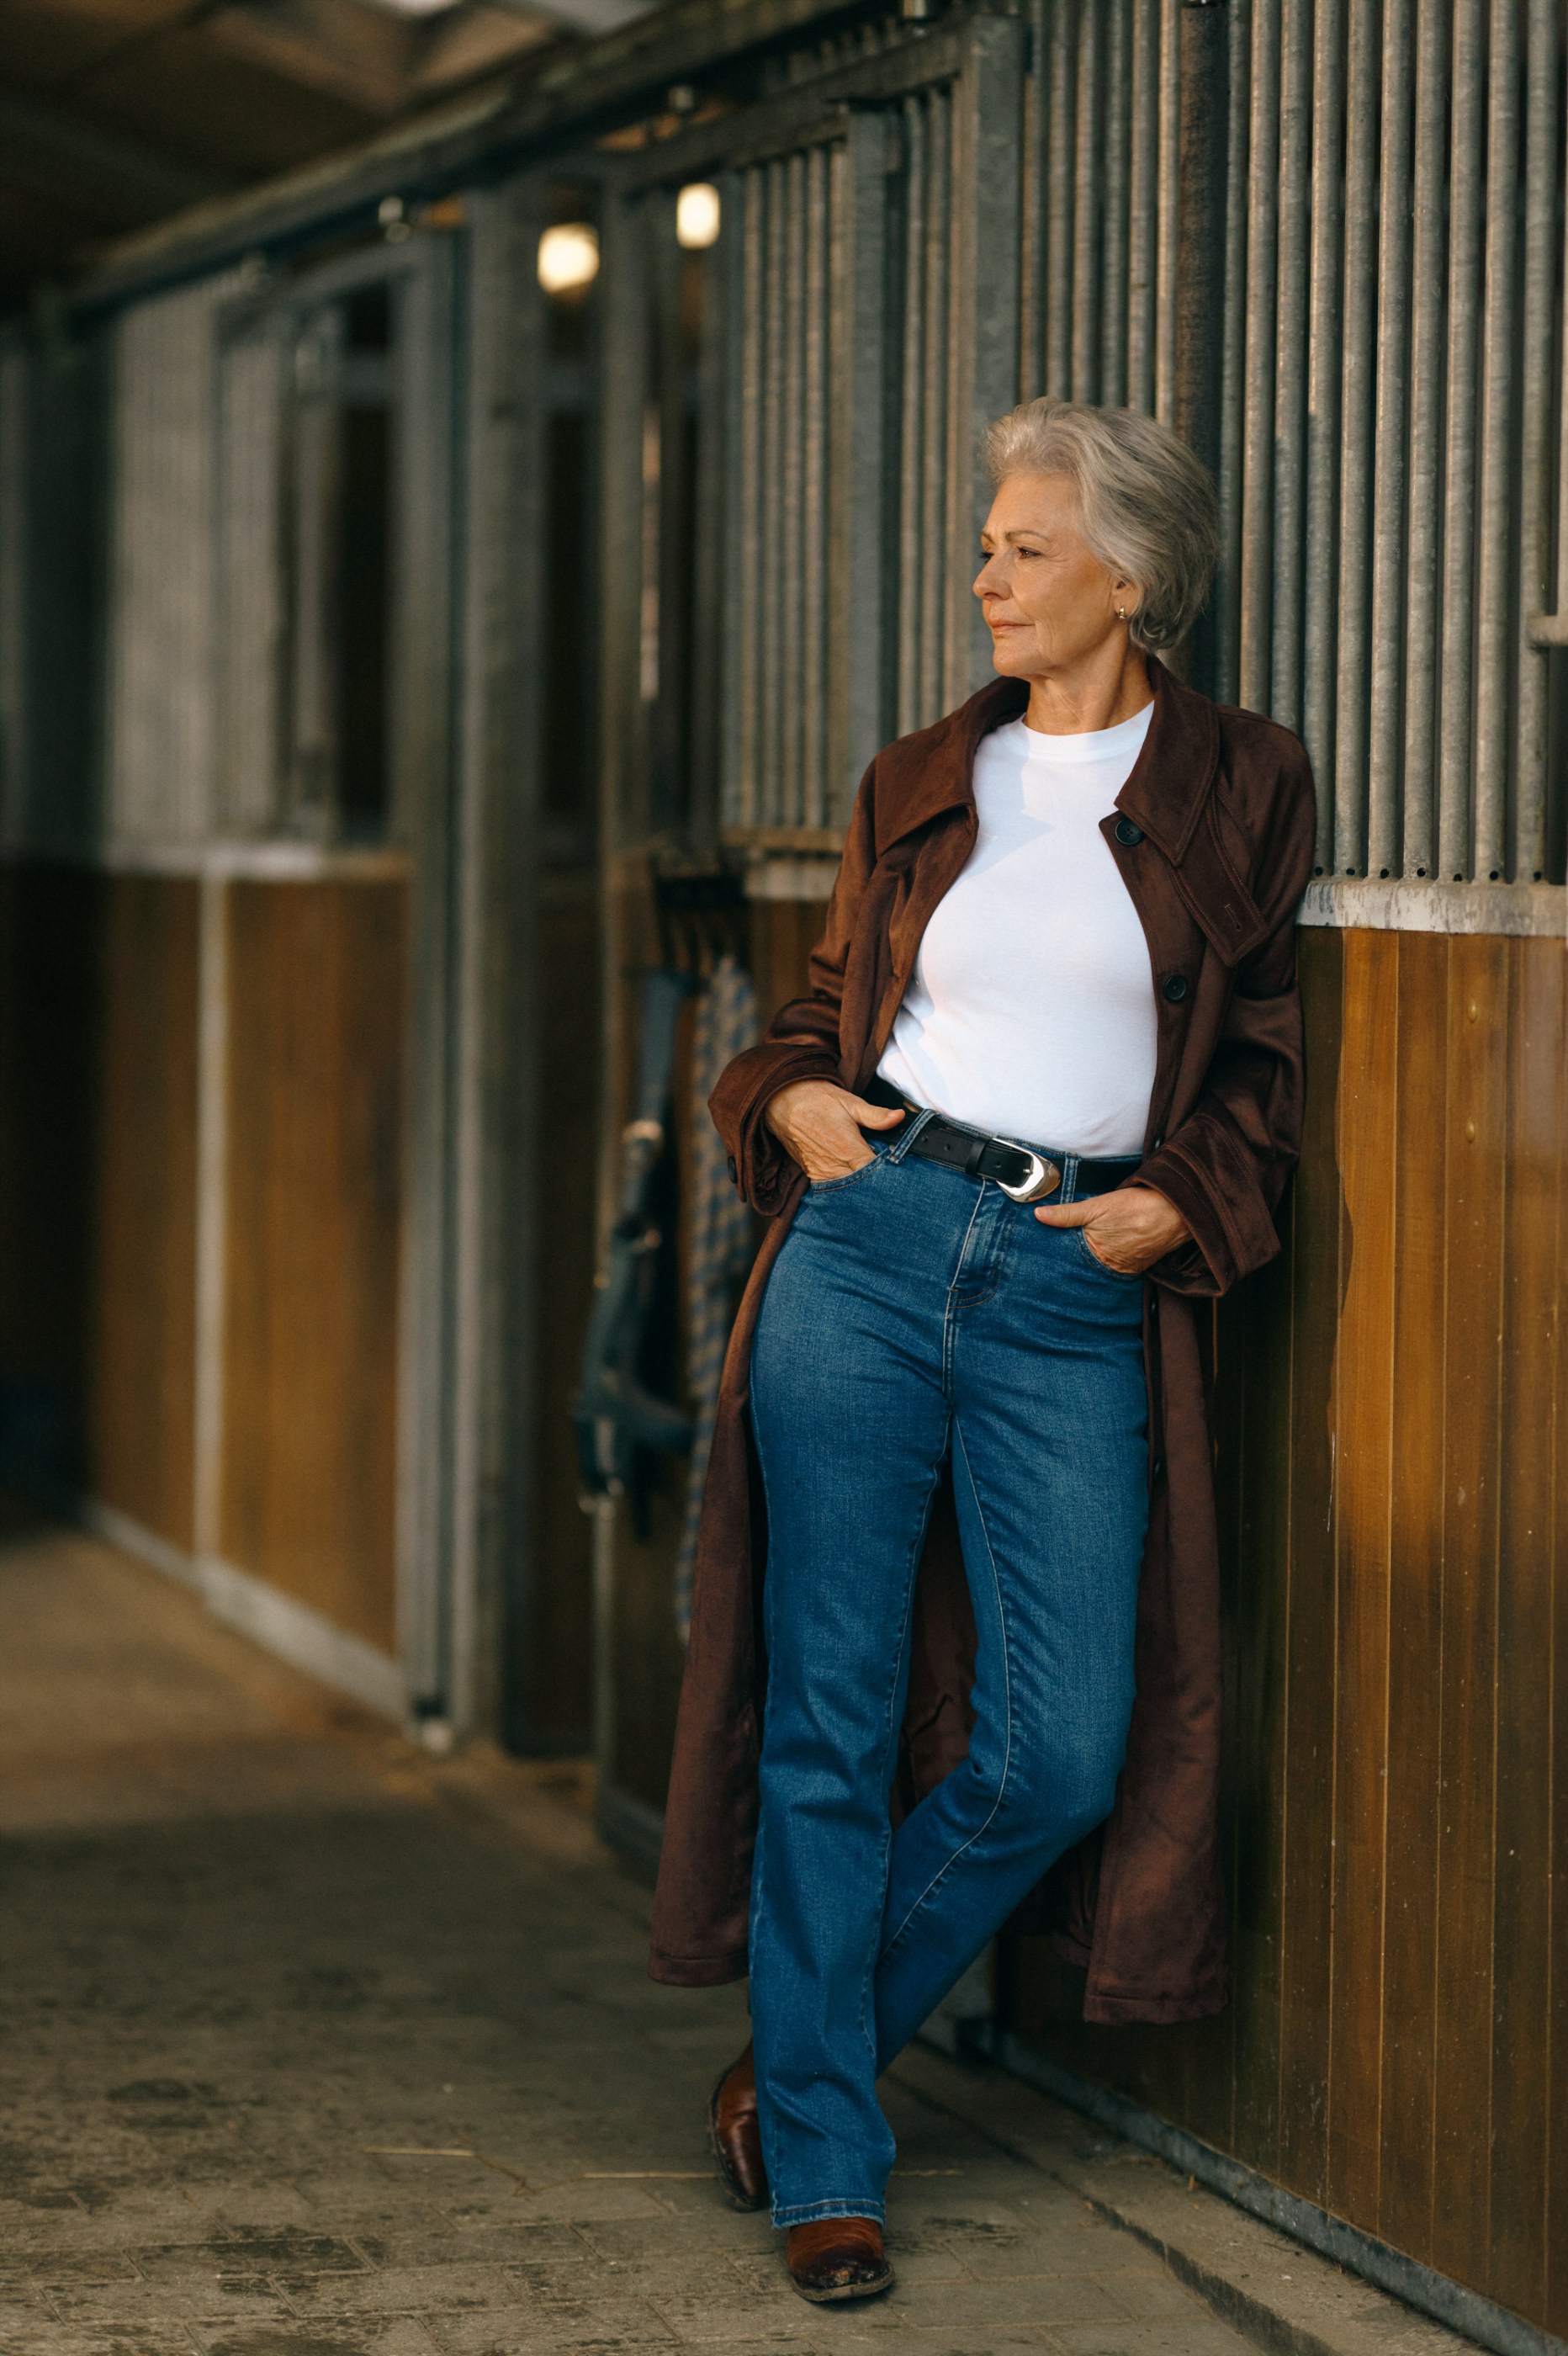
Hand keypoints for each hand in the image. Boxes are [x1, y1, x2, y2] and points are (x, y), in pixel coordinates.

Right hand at [765, 1082, 904, 1182]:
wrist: (784, 1100)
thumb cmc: (818, 1100)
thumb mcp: (850, 1103)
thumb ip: (876, 1115)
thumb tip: (899, 1117)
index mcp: (848, 1149)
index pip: (874, 1175)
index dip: (888, 1175)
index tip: (898, 1171)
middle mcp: (834, 1166)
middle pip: (861, 1188)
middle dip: (875, 1185)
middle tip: (888, 1178)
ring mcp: (821, 1173)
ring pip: (846, 1192)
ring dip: (859, 1188)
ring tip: (871, 1180)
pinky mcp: (812, 1174)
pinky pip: (831, 1189)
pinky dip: (842, 1187)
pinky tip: (852, 1180)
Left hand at [1034, 1183, 1190, 1274]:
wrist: (1179, 1211)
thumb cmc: (1139, 1206)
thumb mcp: (1098, 1206)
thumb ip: (1068, 1214)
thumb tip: (1039, 1216)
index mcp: (1099, 1255)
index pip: (1072, 1259)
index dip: (1062, 1253)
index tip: (1048, 1251)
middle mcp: (1114, 1268)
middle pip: (1089, 1263)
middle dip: (1079, 1256)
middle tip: (1070, 1246)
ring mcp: (1129, 1267)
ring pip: (1105, 1262)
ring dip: (1098, 1256)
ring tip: (1096, 1242)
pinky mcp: (1142, 1264)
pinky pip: (1121, 1261)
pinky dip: (1115, 1254)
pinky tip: (1113, 1243)